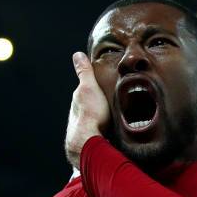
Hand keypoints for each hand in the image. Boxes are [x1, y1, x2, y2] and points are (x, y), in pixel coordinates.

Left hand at [65, 52, 109, 168]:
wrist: (89, 141)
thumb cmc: (91, 113)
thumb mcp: (89, 87)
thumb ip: (84, 72)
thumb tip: (77, 55)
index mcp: (79, 101)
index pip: (86, 91)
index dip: (94, 87)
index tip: (103, 86)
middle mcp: (79, 114)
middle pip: (91, 106)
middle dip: (99, 104)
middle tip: (114, 100)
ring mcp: (85, 127)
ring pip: (96, 119)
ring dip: (104, 118)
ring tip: (119, 116)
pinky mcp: (94, 138)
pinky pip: (102, 130)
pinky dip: (107, 128)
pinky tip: (117, 130)